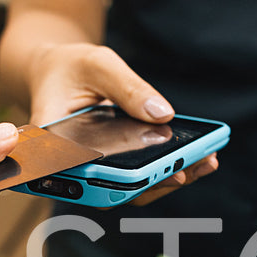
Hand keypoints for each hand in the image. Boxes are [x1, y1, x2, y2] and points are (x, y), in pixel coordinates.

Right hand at [27, 42, 217, 206]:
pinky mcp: (112, 170)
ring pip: (128, 191)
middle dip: (149, 183)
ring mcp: (93, 173)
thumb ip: (128, 88)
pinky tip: (199, 158)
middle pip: (108, 190)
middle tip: (183, 172)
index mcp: (52, 144)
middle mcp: (69, 168)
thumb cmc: (71, 67)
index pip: (77, 171)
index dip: (107, 179)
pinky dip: (168, 171)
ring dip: (166, 182)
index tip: (140, 174)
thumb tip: (164, 115)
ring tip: (204, 164)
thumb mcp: (98, 65)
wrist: (60, 73)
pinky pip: (139, 180)